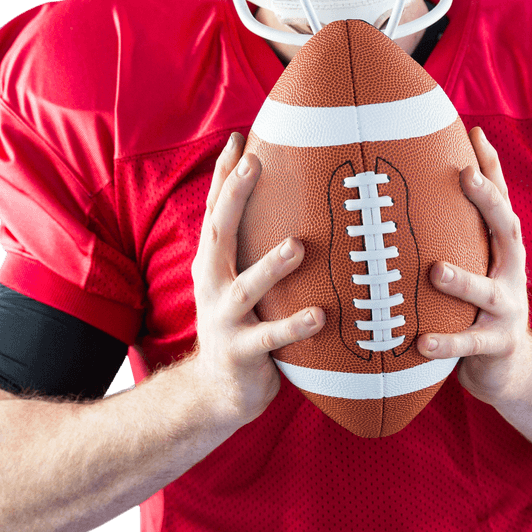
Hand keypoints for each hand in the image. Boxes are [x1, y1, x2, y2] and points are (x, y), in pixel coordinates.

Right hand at [191, 132, 324, 424]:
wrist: (216, 392)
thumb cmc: (242, 325)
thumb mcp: (241, 282)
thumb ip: (257, 249)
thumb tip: (297, 204)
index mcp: (213, 264)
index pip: (215, 211)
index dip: (224, 175)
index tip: (239, 139)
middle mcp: (211, 285)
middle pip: (218, 233)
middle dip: (233, 197)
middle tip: (254, 165)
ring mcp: (223, 319)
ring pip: (245, 288)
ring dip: (270, 266)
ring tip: (298, 246)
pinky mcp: (242, 353)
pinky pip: (272, 338)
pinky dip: (294, 326)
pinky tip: (320, 315)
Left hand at [417, 127, 531, 405]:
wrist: (509, 369)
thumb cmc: (479, 307)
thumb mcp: (476, 265)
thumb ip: (456, 233)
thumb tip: (421, 184)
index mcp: (502, 251)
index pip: (500, 202)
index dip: (491, 168)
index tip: (475, 133)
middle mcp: (510, 273)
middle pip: (507, 230)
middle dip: (490, 201)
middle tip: (466, 177)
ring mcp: (508, 311)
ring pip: (486, 292)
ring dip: (462, 280)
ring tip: (435, 270)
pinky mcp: (496, 347)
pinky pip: (470, 344)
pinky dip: (447, 343)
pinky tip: (421, 341)